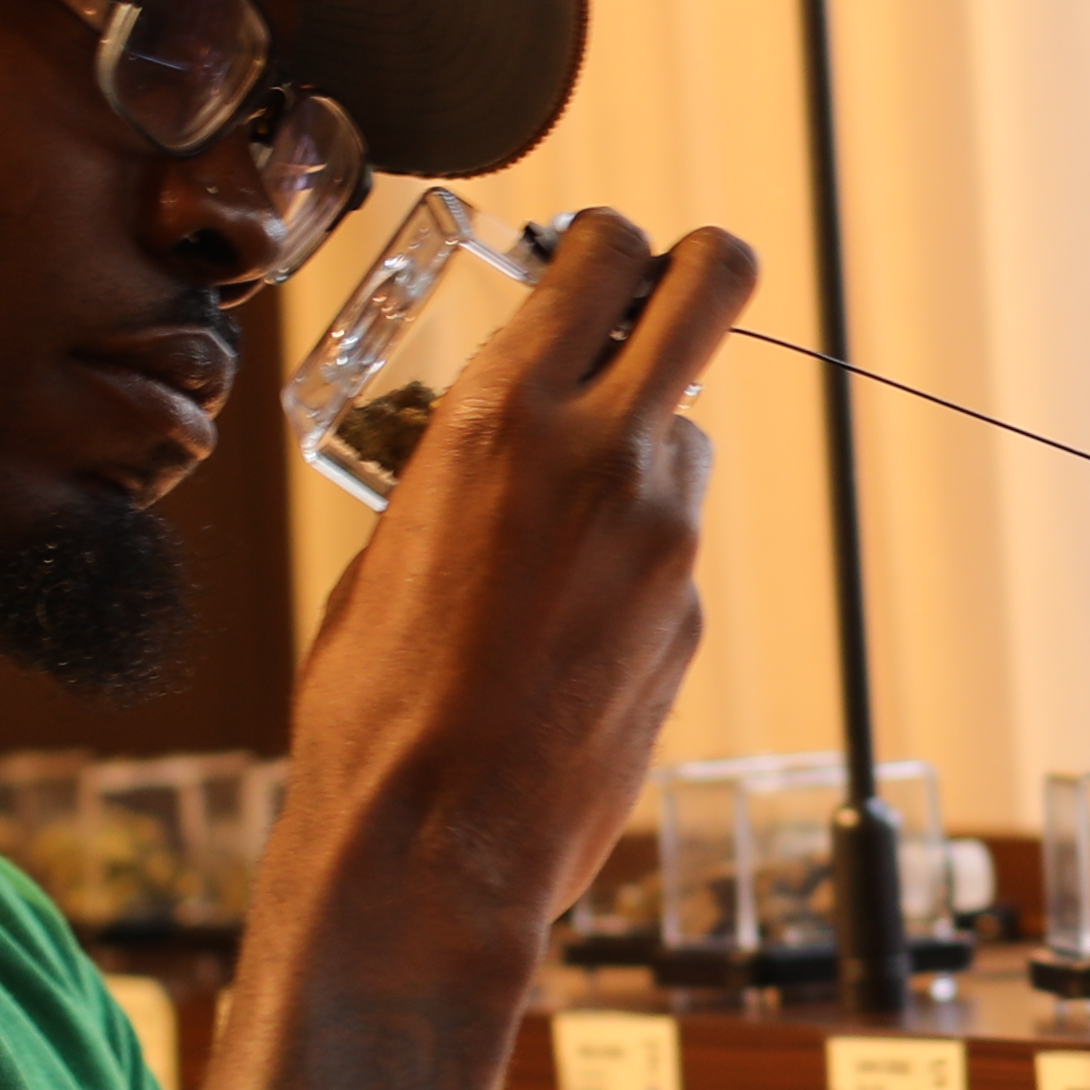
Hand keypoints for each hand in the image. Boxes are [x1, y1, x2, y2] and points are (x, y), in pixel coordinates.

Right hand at [286, 210, 752, 954]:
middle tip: (656, 292)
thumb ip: (466, 465)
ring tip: (553, 529)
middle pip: (714, 286)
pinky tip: (560, 627)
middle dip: (693, 269)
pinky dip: (633, 557)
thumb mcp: (390, 542)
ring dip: (643, 451)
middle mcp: (607, 458)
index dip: (605, 242)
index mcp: (504, 419)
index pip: (601, 254)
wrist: (431, 847)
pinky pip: (672, 546)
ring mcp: (668, 538)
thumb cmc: (375, 703)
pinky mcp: (692, 617)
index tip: (591, 256)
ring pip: (688, 436)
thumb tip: (506, 439)